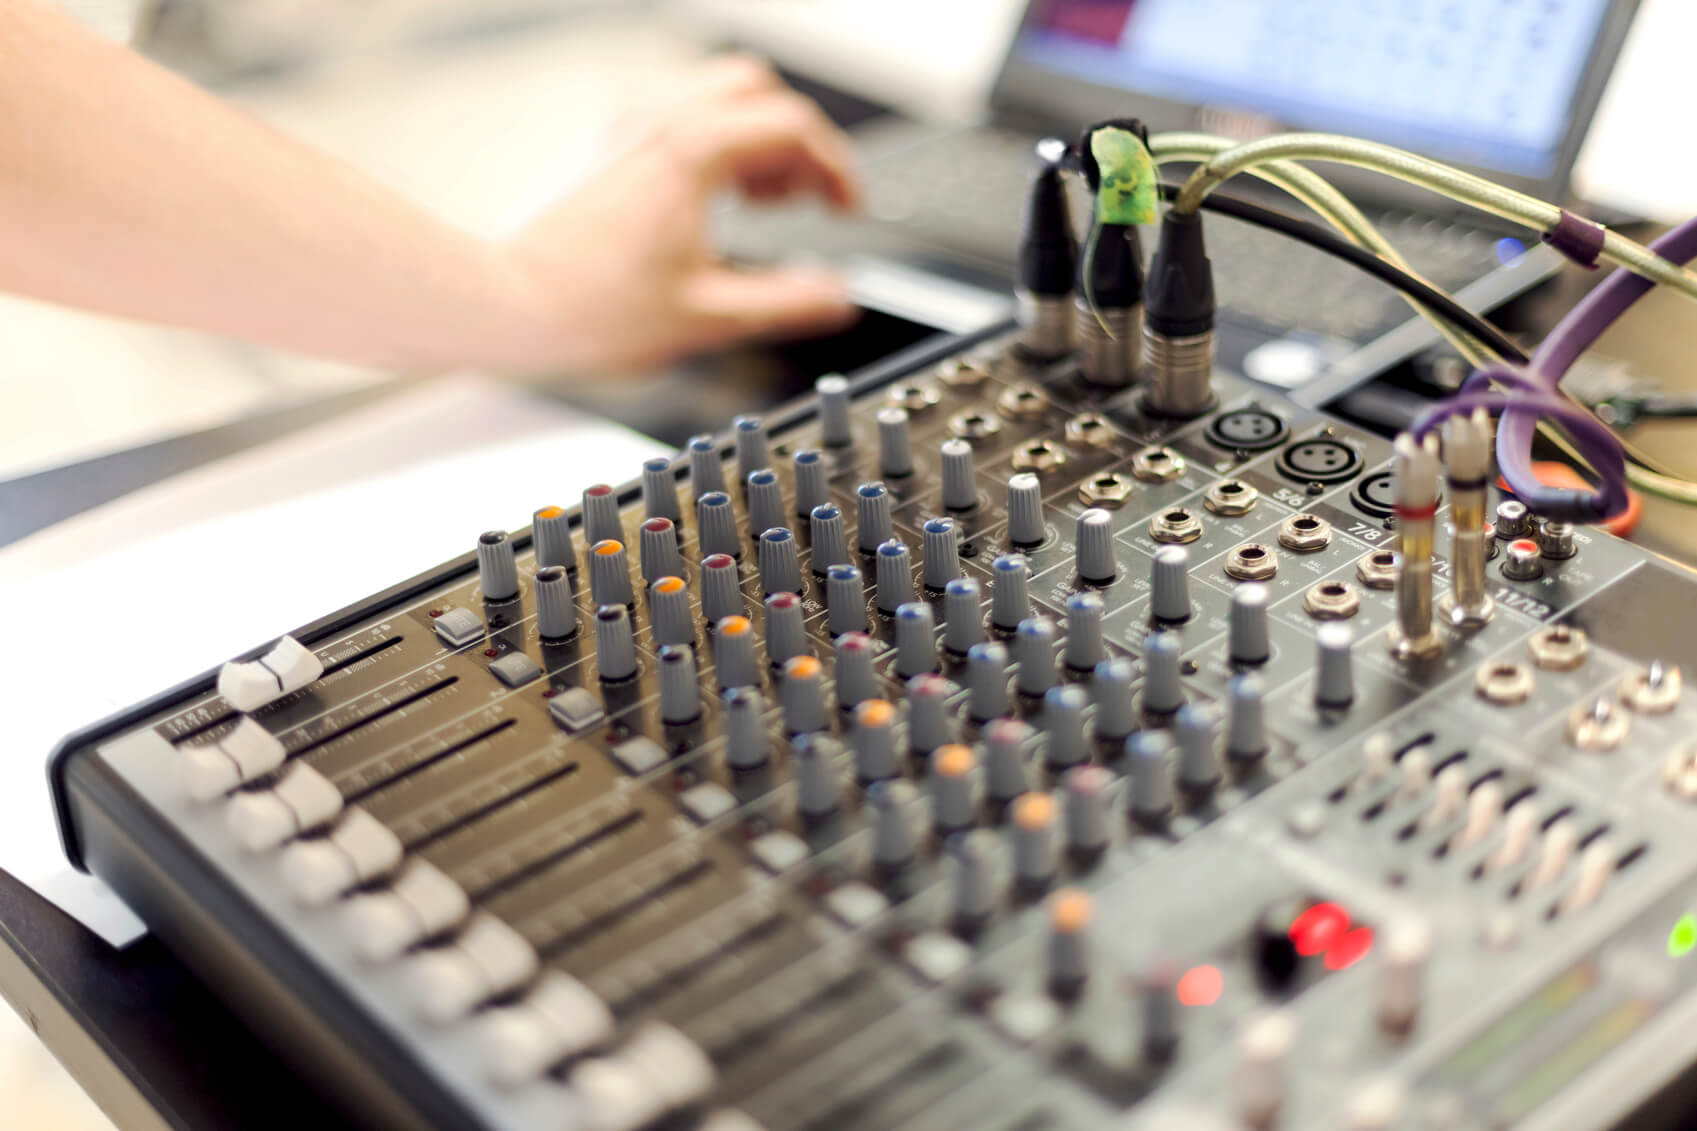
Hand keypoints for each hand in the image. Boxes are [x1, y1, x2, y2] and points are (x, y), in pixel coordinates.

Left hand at [501, 57, 861, 372]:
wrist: (508, 305)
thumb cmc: (588, 310)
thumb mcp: (708, 316)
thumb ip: (785, 303)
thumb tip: (836, 298)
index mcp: (691, 154)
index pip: (793, 129)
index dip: (837, 170)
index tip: (847, 212)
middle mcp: (659, 124)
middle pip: (760, 92)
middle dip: (798, 142)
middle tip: (809, 200)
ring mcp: (629, 128)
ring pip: (718, 92)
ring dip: (757, 136)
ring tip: (763, 200)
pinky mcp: (609, 146)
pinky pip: (682, 113)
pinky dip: (716, 141)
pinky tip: (714, 198)